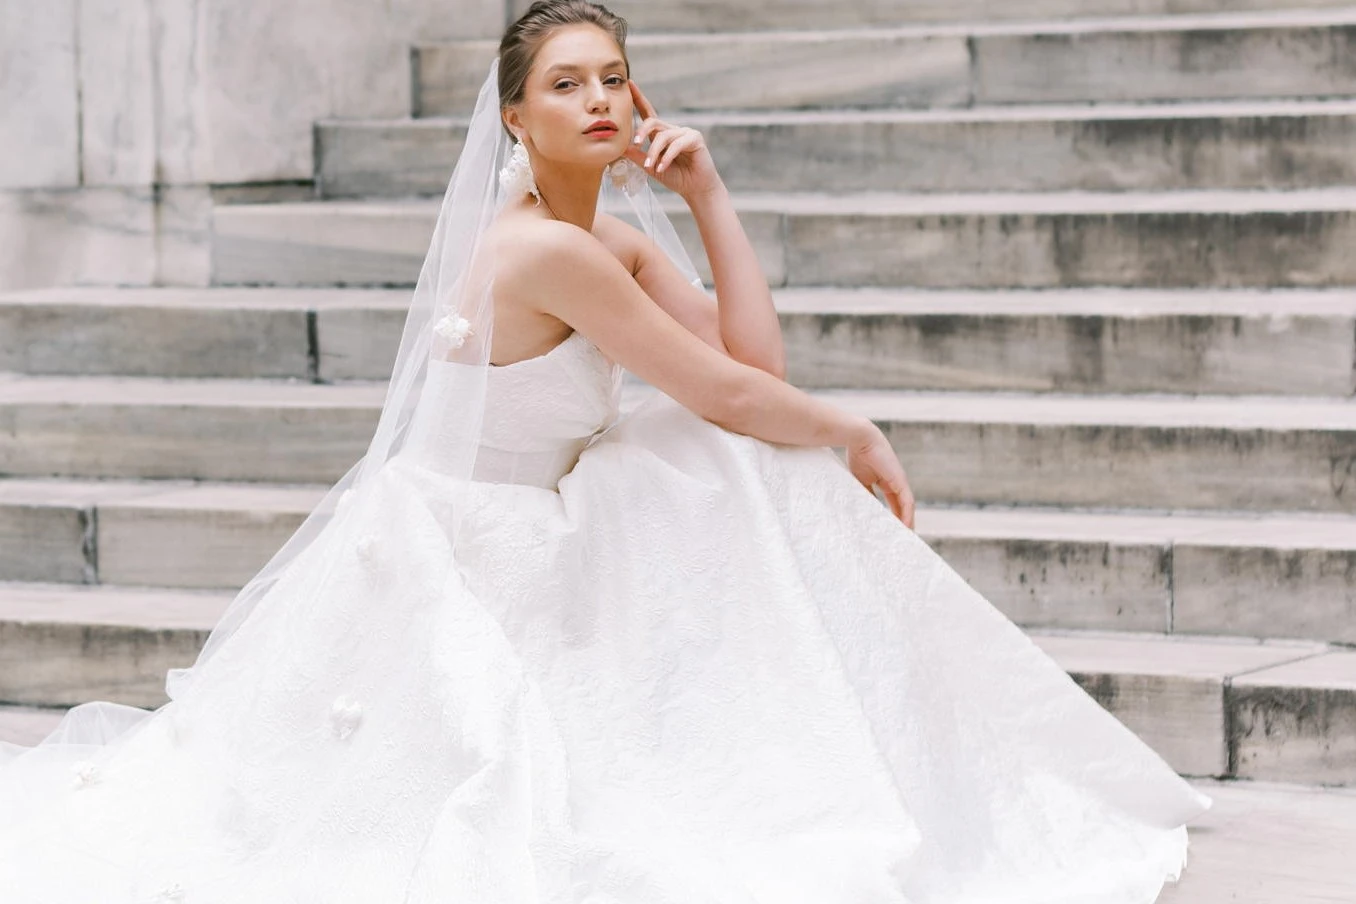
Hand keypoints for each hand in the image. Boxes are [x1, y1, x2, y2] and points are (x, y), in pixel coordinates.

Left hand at [623, 79, 722, 200]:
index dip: (639, 99)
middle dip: (641, 132)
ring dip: (654, 152)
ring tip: (651, 167)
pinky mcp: (695, 139)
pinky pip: (676, 144)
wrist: (696, 189)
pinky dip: (666, 157)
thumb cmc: (676, 177)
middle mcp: (673, 130)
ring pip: (663, 136)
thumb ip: (638, 156)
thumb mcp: (651, 167)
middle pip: (653, 121)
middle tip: (636, 145)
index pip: (648, 113)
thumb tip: (620, 147)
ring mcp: (685, 132)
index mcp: (662, 134)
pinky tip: (662, 168)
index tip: (629, 84)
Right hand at [846, 421, 915, 528]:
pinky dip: (908, 515)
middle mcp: (896, 481)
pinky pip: (907, 502)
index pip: (892, 502)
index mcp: (886, 480)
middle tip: (902, 537)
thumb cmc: (857, 454)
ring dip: (907, 521)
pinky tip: (907, 527)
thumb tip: (862, 510)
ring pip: (907, 506)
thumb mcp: (859, 480)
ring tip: (907, 536)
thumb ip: (864, 494)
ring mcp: (900, 481)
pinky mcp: (901, 480)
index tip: (891, 529)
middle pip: (902, 505)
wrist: (860, 438)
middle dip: (902, 521)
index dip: (893, 515)